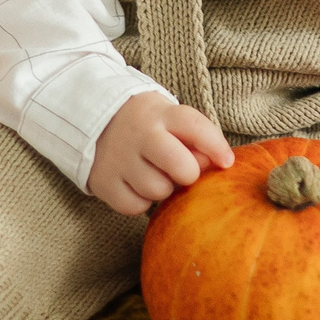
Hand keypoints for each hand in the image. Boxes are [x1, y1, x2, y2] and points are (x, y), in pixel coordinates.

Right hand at [89, 91, 233, 215]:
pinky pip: (134, 206)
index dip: (216, 146)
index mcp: (161, 114)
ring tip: (155, 174)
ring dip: (163, 189)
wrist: (94, 119)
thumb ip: (194, 138)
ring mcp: (118, 157)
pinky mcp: (102, 180)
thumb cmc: (148, 125)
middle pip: (180, 166)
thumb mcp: (170, 118)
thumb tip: (216, 165)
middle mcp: (139, 134)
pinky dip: (141, 201)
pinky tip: (137, 185)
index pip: (195, 127)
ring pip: (158, 190)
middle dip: (188, 174)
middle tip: (181, 171)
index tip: (226, 162)